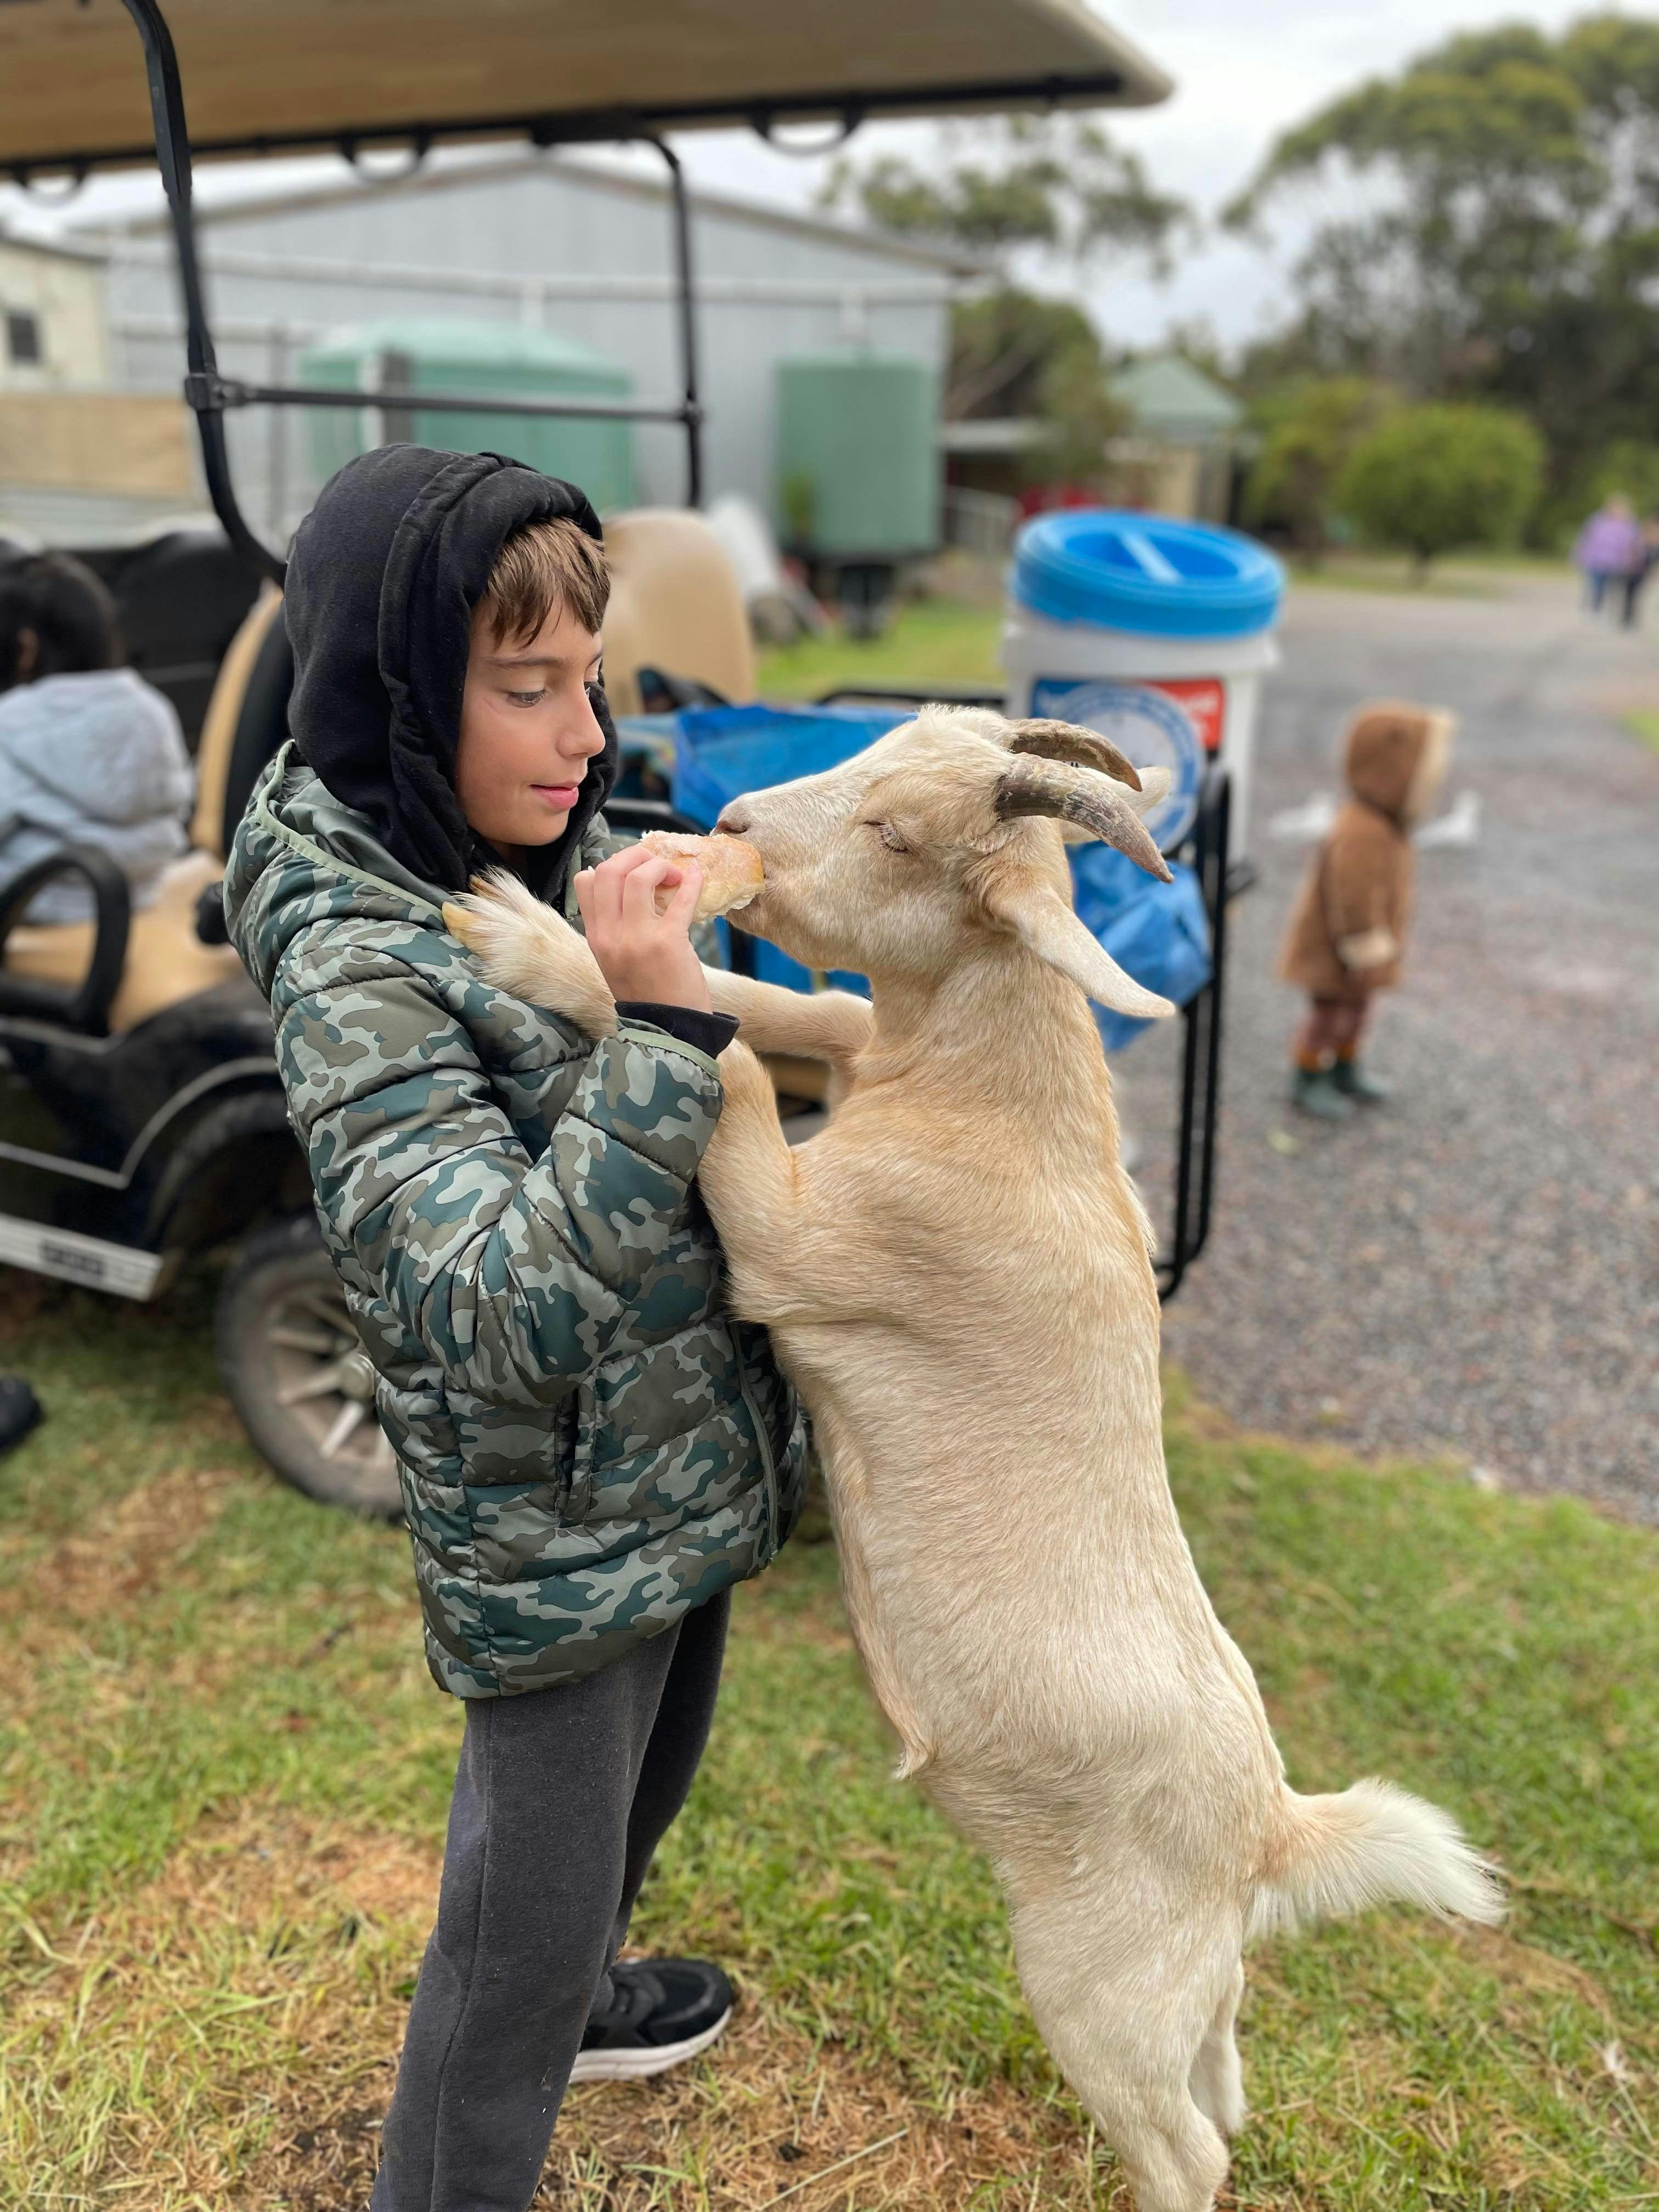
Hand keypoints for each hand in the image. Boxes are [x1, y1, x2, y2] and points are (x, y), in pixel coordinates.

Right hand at [575, 845, 713, 1011]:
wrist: (668, 1030)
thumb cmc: (647, 992)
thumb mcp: (615, 959)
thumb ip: (615, 927)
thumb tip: (630, 885)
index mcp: (596, 936)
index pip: (586, 881)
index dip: (610, 865)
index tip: (633, 871)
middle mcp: (610, 935)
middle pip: (609, 871)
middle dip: (635, 856)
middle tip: (656, 864)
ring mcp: (637, 939)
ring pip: (638, 878)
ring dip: (660, 867)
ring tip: (675, 876)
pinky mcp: (668, 943)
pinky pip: (680, 900)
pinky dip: (691, 881)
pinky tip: (698, 876)